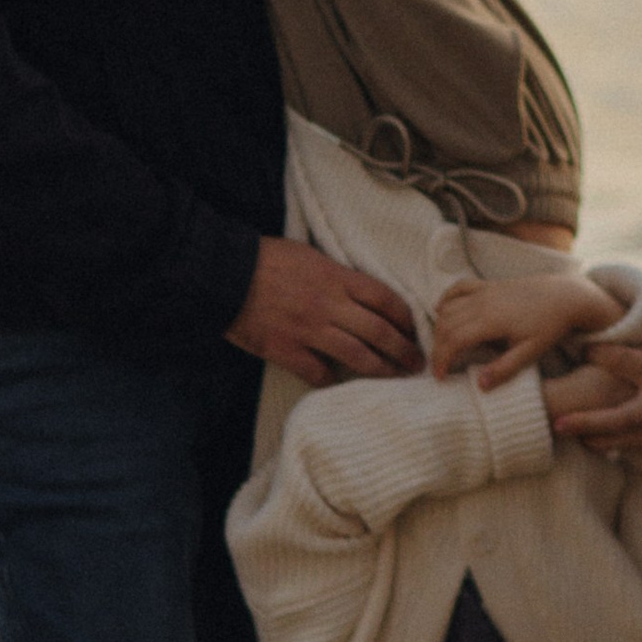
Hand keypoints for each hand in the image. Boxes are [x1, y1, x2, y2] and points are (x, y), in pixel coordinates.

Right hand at [229, 235, 420, 383]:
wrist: (224, 273)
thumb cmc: (266, 259)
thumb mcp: (310, 255)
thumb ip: (337, 275)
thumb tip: (361, 293)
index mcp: (337, 277)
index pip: (385, 299)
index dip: (406, 318)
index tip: (415, 330)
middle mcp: (329, 305)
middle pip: (379, 332)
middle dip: (403, 350)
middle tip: (417, 363)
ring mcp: (308, 330)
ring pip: (357, 356)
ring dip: (381, 370)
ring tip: (395, 379)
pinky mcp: (286, 350)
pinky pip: (319, 373)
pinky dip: (333, 381)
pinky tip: (342, 386)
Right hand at [431, 270, 624, 387]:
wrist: (566, 296)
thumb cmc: (550, 326)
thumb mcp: (530, 352)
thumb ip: (504, 369)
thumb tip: (479, 384)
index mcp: (491, 320)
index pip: (454, 340)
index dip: (441, 359)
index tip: (439, 377)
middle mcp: (482, 302)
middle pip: (446, 325)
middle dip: (437, 347)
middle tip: (440, 367)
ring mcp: (485, 291)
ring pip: (448, 307)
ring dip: (440, 327)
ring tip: (444, 348)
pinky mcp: (489, 284)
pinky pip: (459, 287)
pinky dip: (446, 298)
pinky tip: (441, 310)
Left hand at [551, 314, 641, 451]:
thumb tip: (636, 307)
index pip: (626, 365)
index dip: (599, 355)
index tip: (581, 348)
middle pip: (620, 419)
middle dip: (588, 422)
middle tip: (557, 422)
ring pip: (626, 440)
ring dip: (596, 439)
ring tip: (567, 434)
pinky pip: (639, 444)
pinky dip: (616, 444)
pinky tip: (596, 442)